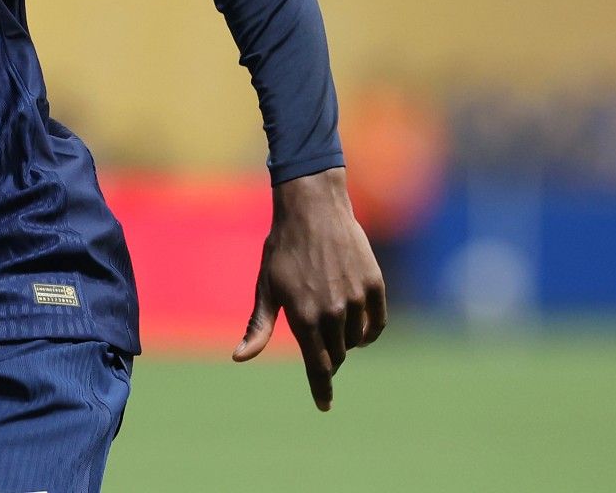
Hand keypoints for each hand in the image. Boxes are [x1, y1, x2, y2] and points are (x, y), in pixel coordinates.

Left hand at [232, 166, 386, 410]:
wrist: (313, 209)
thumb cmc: (282, 249)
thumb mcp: (265, 288)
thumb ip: (257, 327)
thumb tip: (239, 358)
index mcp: (303, 316)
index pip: (317, 366)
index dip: (321, 389)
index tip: (324, 406)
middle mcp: (333, 312)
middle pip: (337, 356)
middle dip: (328, 358)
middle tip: (317, 346)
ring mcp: (357, 299)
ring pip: (356, 340)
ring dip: (345, 341)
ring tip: (330, 319)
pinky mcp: (374, 285)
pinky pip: (376, 323)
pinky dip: (367, 329)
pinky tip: (356, 322)